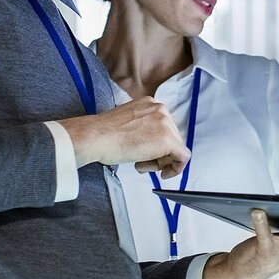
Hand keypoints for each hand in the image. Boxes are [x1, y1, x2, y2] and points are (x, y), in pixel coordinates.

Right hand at [57, 97, 189, 178]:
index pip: (163, 128)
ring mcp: (166, 123)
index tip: (148, 154)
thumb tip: (151, 143)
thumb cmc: (103, 134)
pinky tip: (163, 174)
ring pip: (176, 148)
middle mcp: (161, 110)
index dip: (157, 146)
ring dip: (160, 162)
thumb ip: (143, 128)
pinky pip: (183, 157)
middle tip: (143, 163)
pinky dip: (176, 168)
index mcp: (150, 104)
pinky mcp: (168, 140)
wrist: (96, 137)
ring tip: (141, 164)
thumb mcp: (127, 123)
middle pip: (172, 138)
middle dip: (159, 155)